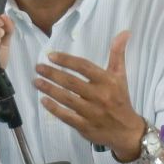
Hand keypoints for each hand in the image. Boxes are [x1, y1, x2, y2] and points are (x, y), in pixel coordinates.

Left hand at [33, 30, 144, 155]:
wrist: (127, 131)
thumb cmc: (120, 99)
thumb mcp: (120, 76)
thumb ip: (118, 54)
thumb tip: (124, 32)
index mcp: (108, 81)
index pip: (84, 67)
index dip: (67, 61)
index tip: (51, 56)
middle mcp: (100, 96)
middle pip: (72, 82)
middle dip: (52, 74)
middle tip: (38, 67)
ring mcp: (92, 112)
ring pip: (67, 99)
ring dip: (49, 89)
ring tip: (36, 81)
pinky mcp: (85, 126)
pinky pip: (67, 116)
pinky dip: (54, 109)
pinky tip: (43, 101)